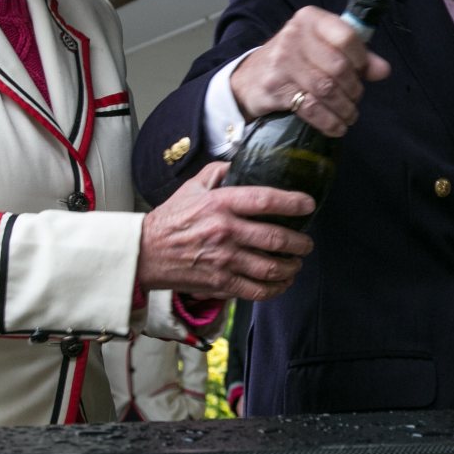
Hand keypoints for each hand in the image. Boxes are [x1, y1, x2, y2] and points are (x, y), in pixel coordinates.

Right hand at [139, 162, 315, 301]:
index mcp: (220, 204)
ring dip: (291, 267)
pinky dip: (275, 289)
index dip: (292, 202)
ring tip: (296, 263)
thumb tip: (239, 162)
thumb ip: (217, 172)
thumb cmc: (171, 219)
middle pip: (275, 238)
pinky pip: (256, 290)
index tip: (308, 204)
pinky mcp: (220, 283)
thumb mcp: (191, 187)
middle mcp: (225, 231)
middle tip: (307, 243)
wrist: (145, 253)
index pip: (264, 199)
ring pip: (270, 268)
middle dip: (300, 243)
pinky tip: (281, 283)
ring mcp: (224, 260)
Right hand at [230, 6, 390, 135]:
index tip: (363, 73)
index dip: (361, 58)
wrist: (249, 77)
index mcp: (310, 19)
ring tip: (349, 115)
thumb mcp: (322, 48)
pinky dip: (329, 121)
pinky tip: (337, 127)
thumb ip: (355, 55)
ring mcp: (282, 62)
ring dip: (344, 108)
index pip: (346, 36)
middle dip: (353, 89)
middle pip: (339, 67)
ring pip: (326, 89)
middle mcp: (294, 36)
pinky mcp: (275, 88)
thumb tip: (383, 70)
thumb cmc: (295, 59)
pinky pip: (311, 108)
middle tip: (355, 99)